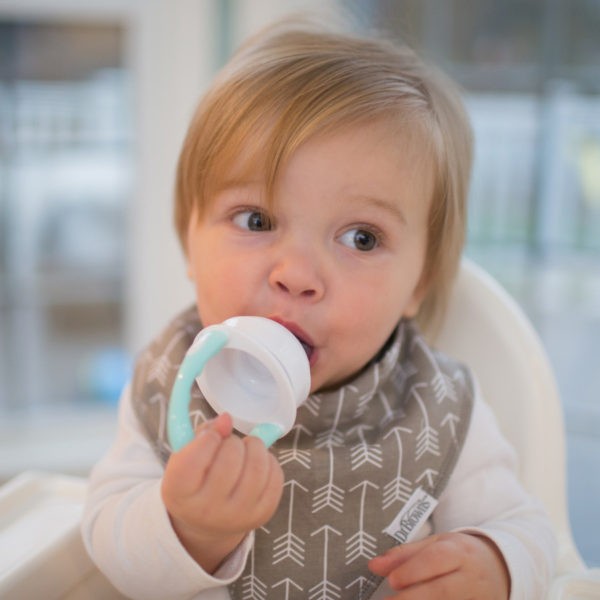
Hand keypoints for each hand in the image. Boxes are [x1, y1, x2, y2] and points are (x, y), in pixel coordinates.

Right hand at [161, 413, 283, 572]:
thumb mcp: (186, 457)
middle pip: (230, 458)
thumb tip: (227, 420)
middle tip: (230, 443)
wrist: (206, 522)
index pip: (195, 457)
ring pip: (257, 466)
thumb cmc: (195, 480)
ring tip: (246, 449)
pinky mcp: (261, 515)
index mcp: (179, 491)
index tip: (213, 435)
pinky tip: (256, 463)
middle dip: (234, 441)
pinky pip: (275, 477)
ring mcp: (236, 516)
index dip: (209, 437)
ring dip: (255, 447)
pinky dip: (269, 461)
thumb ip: (203, 433)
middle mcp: (206, 509)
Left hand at [368, 532, 509, 598]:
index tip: (392, 580)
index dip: (413, 571)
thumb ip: (404, 554)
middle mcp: (472, 578)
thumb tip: (373, 565)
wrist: (501, 568)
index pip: (436, 560)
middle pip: (442, 590)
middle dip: (413, 598)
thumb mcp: (436, 544)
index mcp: (460, 551)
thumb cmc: (459, 554)